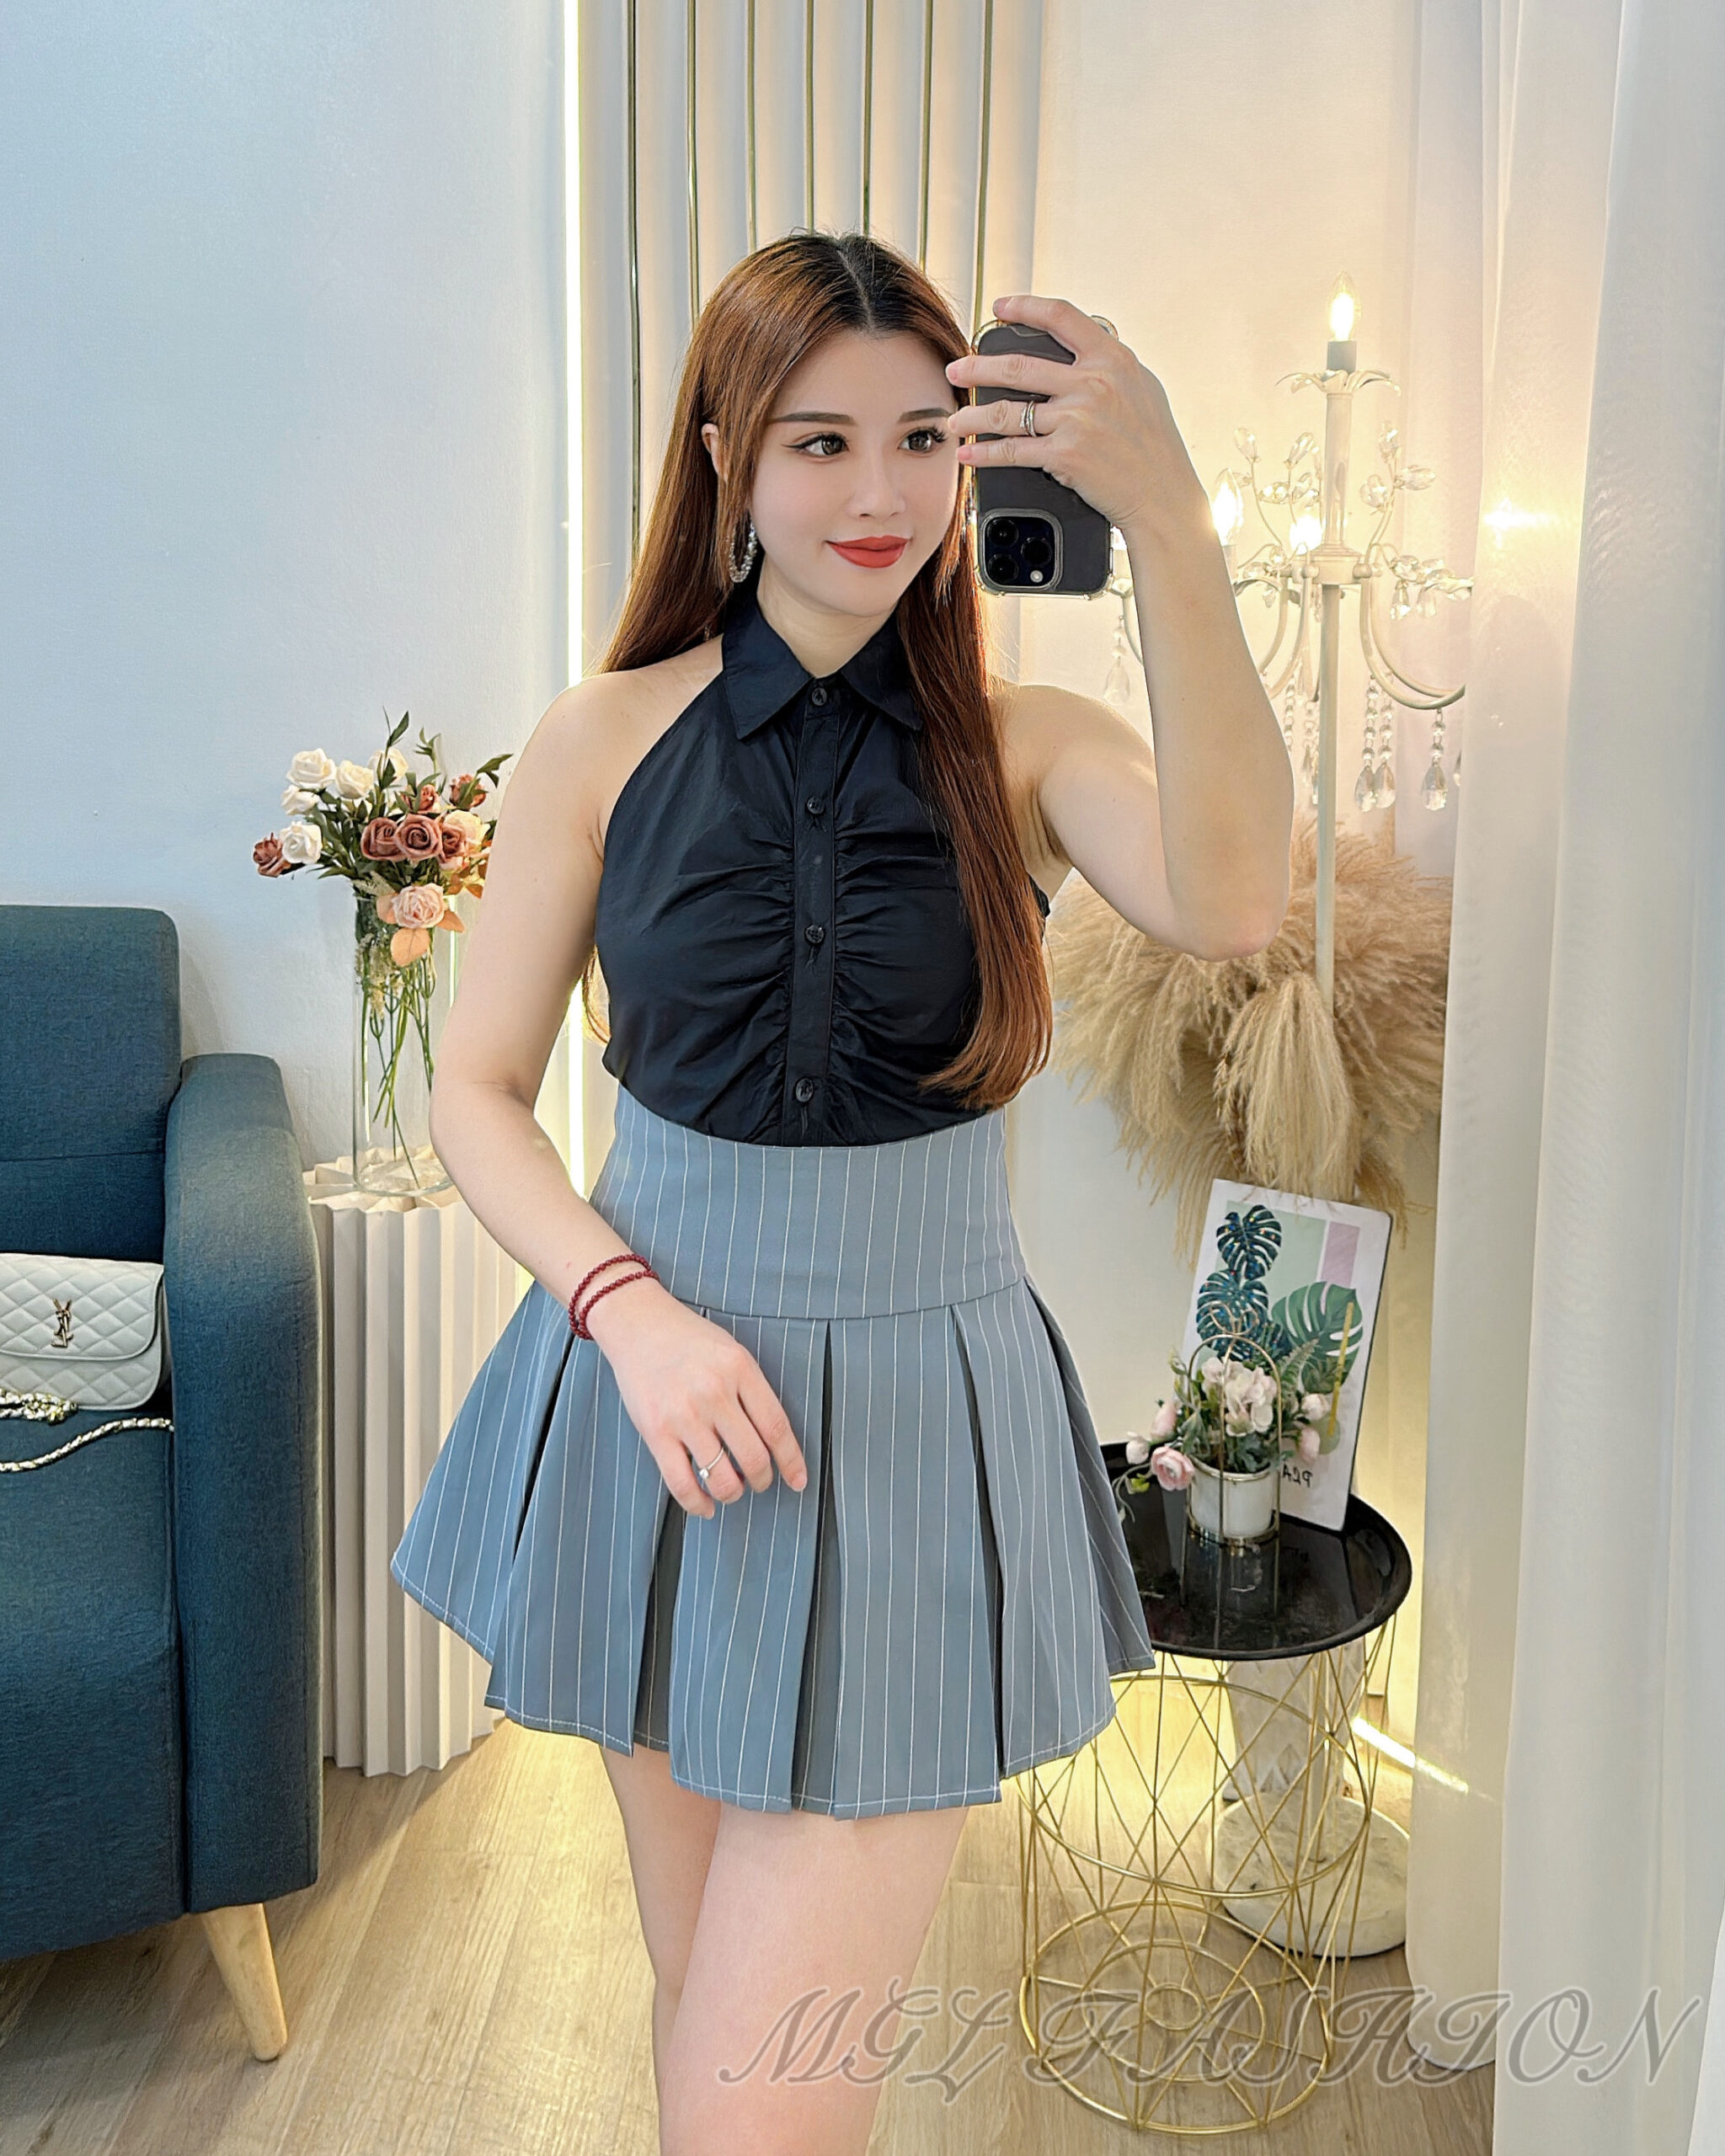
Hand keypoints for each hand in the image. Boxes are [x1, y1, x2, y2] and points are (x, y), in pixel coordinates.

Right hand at [584, 1277, 809, 1517]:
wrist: (638, 1323)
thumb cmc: (689, 1340)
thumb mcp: (732, 1352)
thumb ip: (753, 1391)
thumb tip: (772, 1442)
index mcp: (740, 1369)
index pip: (776, 1427)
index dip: (792, 1460)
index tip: (798, 1480)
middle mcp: (714, 1392)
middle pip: (754, 1457)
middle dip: (763, 1480)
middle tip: (760, 1481)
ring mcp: (683, 1414)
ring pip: (722, 1477)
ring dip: (733, 1492)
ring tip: (733, 1488)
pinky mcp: (655, 1432)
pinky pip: (683, 1483)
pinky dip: (698, 1504)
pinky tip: (706, 1506)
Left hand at [941, 293, 1201, 534]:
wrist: (1162, 495)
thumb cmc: (1156, 445)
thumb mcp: (1143, 388)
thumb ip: (1112, 366)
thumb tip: (1088, 346)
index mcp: (1112, 359)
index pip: (1062, 317)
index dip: (1025, 307)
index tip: (1000, 307)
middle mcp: (1092, 384)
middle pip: (1019, 365)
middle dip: (977, 367)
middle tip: (955, 370)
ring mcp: (1076, 419)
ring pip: (1007, 411)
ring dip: (972, 415)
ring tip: (955, 419)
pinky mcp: (1064, 455)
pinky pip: (1012, 450)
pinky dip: (984, 454)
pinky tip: (969, 454)